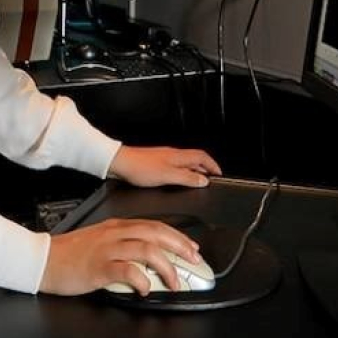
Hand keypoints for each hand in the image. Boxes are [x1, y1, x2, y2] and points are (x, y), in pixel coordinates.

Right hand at [40, 217, 201, 295]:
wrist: (43, 260)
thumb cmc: (69, 255)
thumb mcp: (99, 241)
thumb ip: (121, 244)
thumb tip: (145, 258)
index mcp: (116, 227)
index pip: (154, 225)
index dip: (177, 236)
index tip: (190, 248)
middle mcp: (114, 234)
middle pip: (156, 233)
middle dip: (180, 247)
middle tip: (193, 261)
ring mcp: (107, 249)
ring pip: (147, 250)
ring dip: (166, 267)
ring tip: (174, 282)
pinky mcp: (99, 267)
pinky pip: (127, 270)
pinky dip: (141, 280)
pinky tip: (145, 289)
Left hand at [107, 145, 221, 188]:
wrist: (119, 163)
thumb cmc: (139, 167)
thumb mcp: (167, 176)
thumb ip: (187, 178)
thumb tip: (203, 180)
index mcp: (178, 156)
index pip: (202, 156)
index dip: (213, 165)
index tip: (219, 174)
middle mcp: (172, 155)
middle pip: (195, 159)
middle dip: (205, 168)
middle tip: (211, 179)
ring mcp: (163, 158)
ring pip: (184, 163)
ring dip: (193, 171)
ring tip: (196, 182)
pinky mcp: (154, 164)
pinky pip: (174, 168)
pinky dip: (181, 174)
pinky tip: (176, 182)